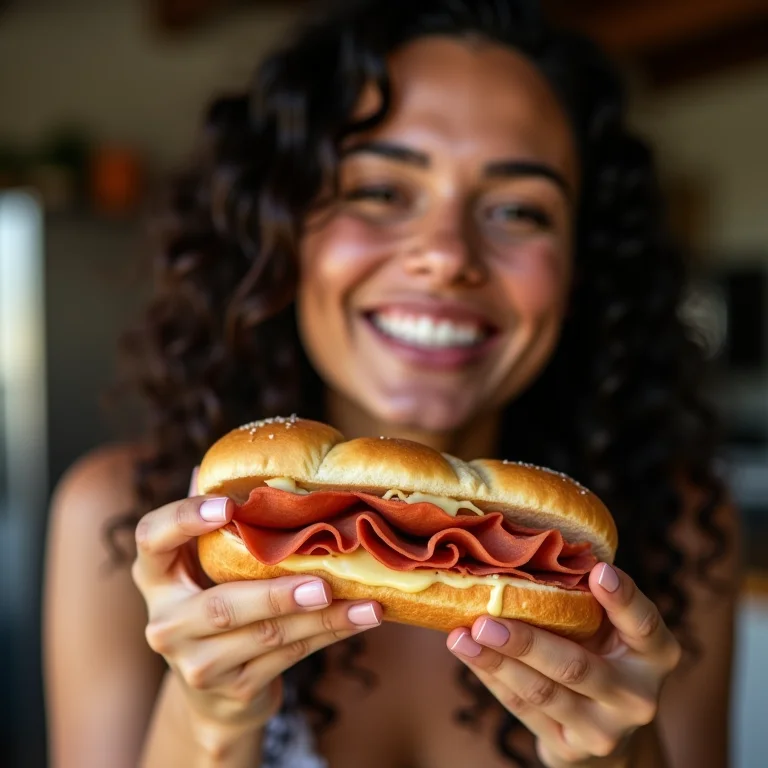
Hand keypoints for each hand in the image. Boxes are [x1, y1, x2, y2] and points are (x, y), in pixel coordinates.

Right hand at [131, 470, 381, 732]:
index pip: (152, 538)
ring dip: (321, 618)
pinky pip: (287, 657)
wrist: (215, 694)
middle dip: (275, 594)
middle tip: (322, 582)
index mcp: (156, 576)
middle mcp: (166, 622)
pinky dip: (328, 635)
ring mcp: (196, 662)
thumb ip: (218, 523)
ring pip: (265, 636)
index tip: (228, 506)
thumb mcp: (208, 566)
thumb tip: (232, 464)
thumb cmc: (218, 603)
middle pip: (220, 605)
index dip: (184, 519)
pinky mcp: (232, 688)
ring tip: (365, 602)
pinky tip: (360, 618)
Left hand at [447, 564, 680, 766]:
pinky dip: (493, 679)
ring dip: (496, 663)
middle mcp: (637, 695)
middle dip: (526, 643)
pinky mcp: (572, 750)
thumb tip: (523, 546)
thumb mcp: (608, 627)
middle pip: (577, 666)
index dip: (624, 598)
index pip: (644, 623)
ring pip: (543, 693)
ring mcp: (606, 729)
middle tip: (485, 620)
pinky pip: (524, 710)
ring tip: (461, 637)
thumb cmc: (601, 652)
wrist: (607, 730)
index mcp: (655, 653)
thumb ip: (584, 598)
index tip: (599, 570)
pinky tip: (470, 656)